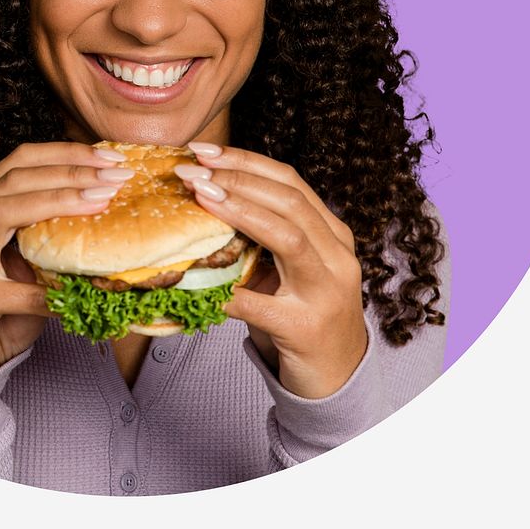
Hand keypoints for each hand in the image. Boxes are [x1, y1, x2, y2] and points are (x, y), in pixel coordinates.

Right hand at [0, 142, 133, 384]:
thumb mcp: (20, 264)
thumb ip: (44, 236)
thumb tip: (103, 208)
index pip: (17, 162)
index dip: (64, 154)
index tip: (108, 156)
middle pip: (13, 178)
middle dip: (70, 171)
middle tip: (116, 175)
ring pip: (4, 210)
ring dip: (60, 201)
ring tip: (102, 200)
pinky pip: (20, 289)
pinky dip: (56, 289)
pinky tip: (89, 290)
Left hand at [178, 143, 367, 398]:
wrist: (336, 378)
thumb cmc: (302, 313)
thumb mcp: (289, 267)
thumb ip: (261, 236)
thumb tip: (199, 200)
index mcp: (332, 233)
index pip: (290, 182)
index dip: (246, 161)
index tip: (204, 151)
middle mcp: (337, 257)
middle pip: (289, 201)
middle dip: (237, 179)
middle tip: (191, 170)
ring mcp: (327, 292)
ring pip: (287, 238)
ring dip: (239, 212)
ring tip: (200, 197)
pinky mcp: (307, 329)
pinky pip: (260, 304)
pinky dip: (227, 290)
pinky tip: (195, 279)